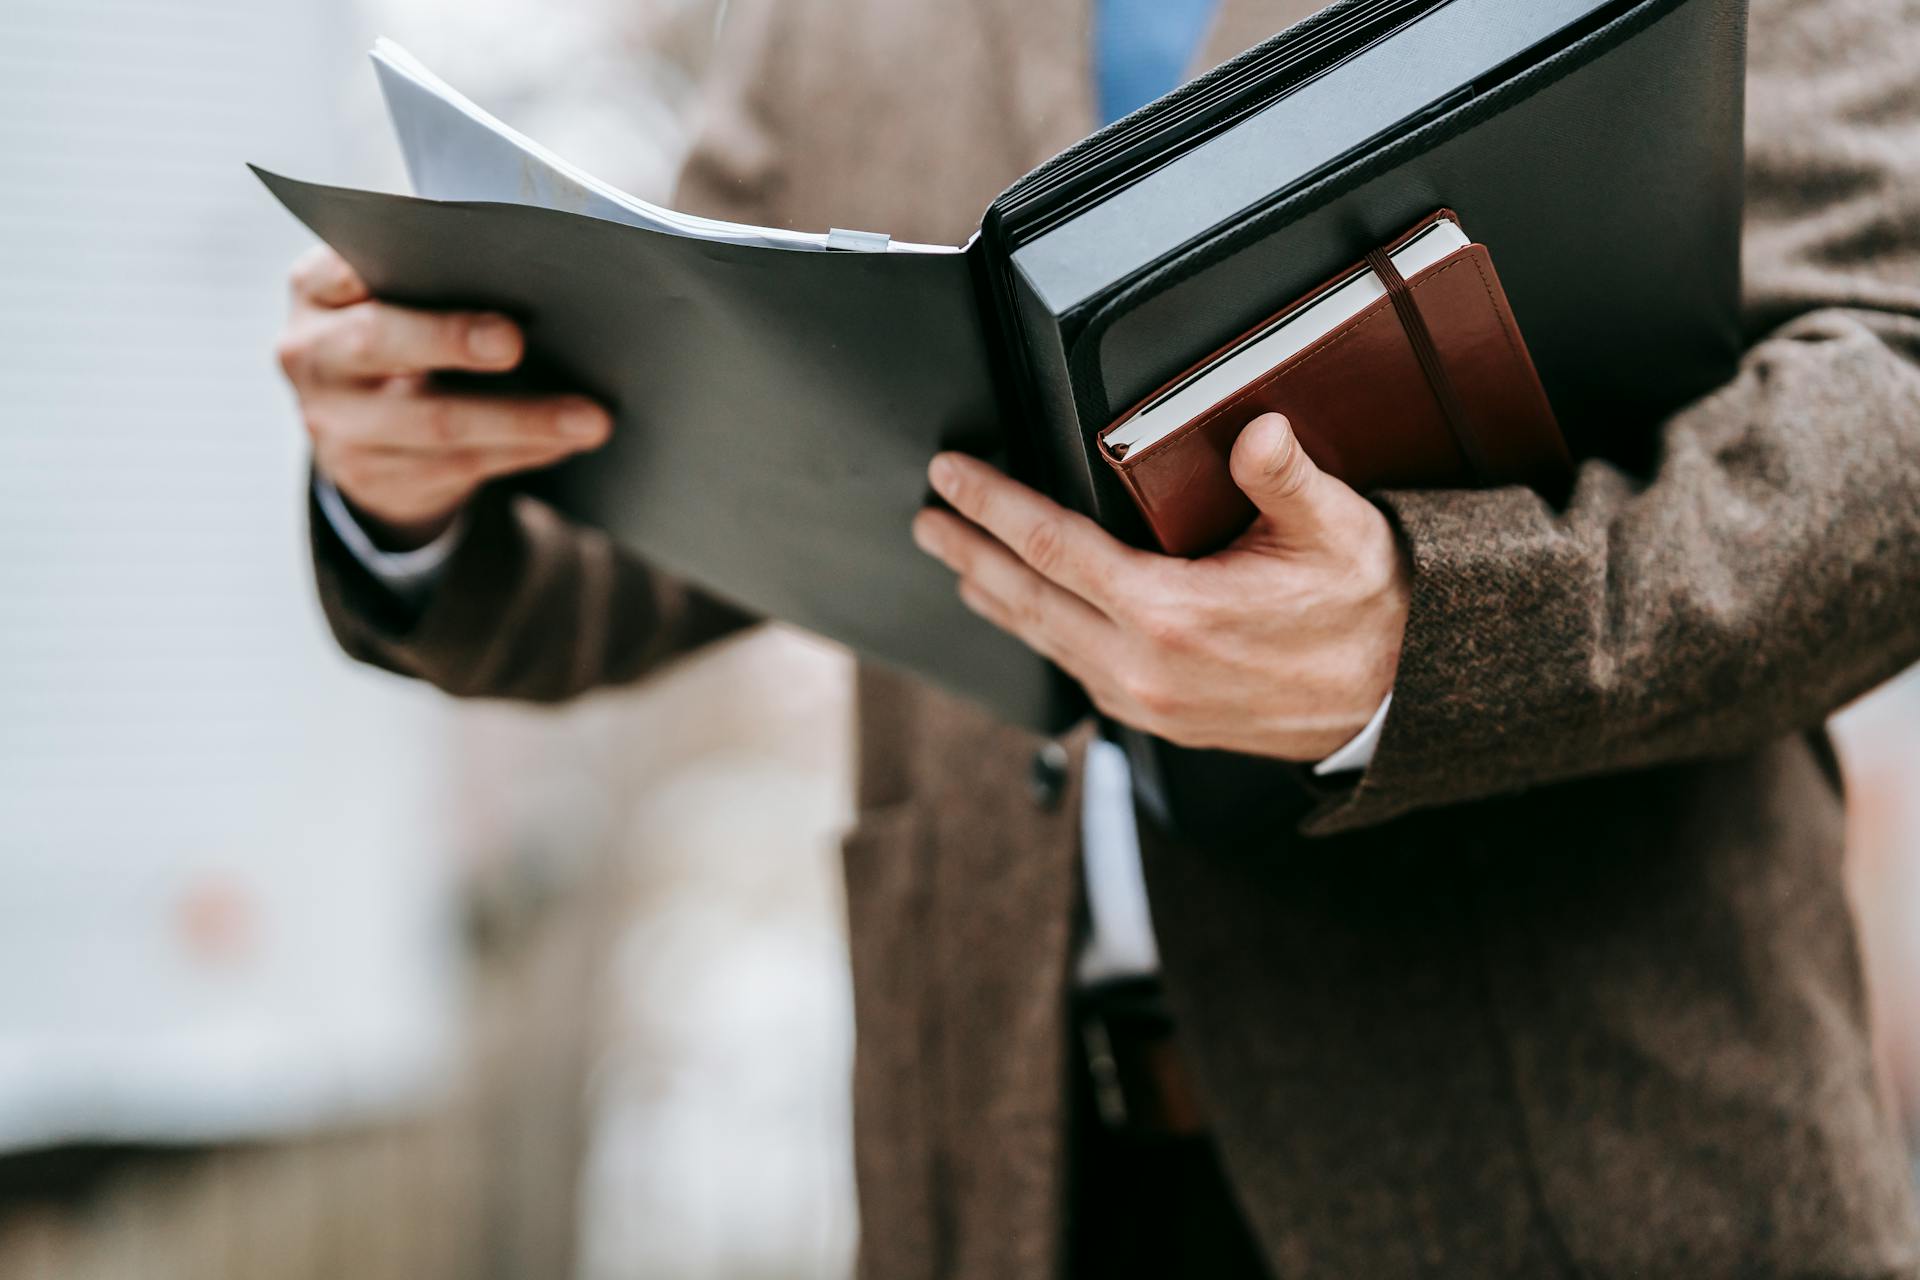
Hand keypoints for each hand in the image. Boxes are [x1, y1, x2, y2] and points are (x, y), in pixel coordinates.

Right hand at [275, 245, 611, 547]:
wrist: (362, 431)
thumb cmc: (403, 334)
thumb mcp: (393, 299)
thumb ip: (433, 278)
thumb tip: (531, 270)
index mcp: (315, 292)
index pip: (338, 269)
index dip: (391, 263)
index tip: (450, 258)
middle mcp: (313, 357)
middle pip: (380, 342)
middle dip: (452, 340)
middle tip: (518, 342)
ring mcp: (339, 425)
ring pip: (437, 422)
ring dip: (523, 420)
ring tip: (590, 418)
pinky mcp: (375, 478)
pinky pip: (462, 466)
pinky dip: (523, 452)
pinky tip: (567, 441)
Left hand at [912, 413, 1408, 761]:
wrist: (1399, 697)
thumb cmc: (1367, 608)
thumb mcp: (1336, 529)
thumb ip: (1285, 476)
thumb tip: (1256, 431)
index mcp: (1172, 614)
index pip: (1052, 548)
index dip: (992, 506)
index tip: (951, 477)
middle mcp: (1144, 667)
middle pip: (1026, 600)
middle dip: (969, 553)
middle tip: (927, 519)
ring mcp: (1146, 702)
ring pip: (1045, 642)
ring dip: (995, 598)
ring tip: (958, 565)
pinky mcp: (1158, 720)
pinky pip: (1076, 671)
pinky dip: (1040, 636)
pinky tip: (1028, 618)